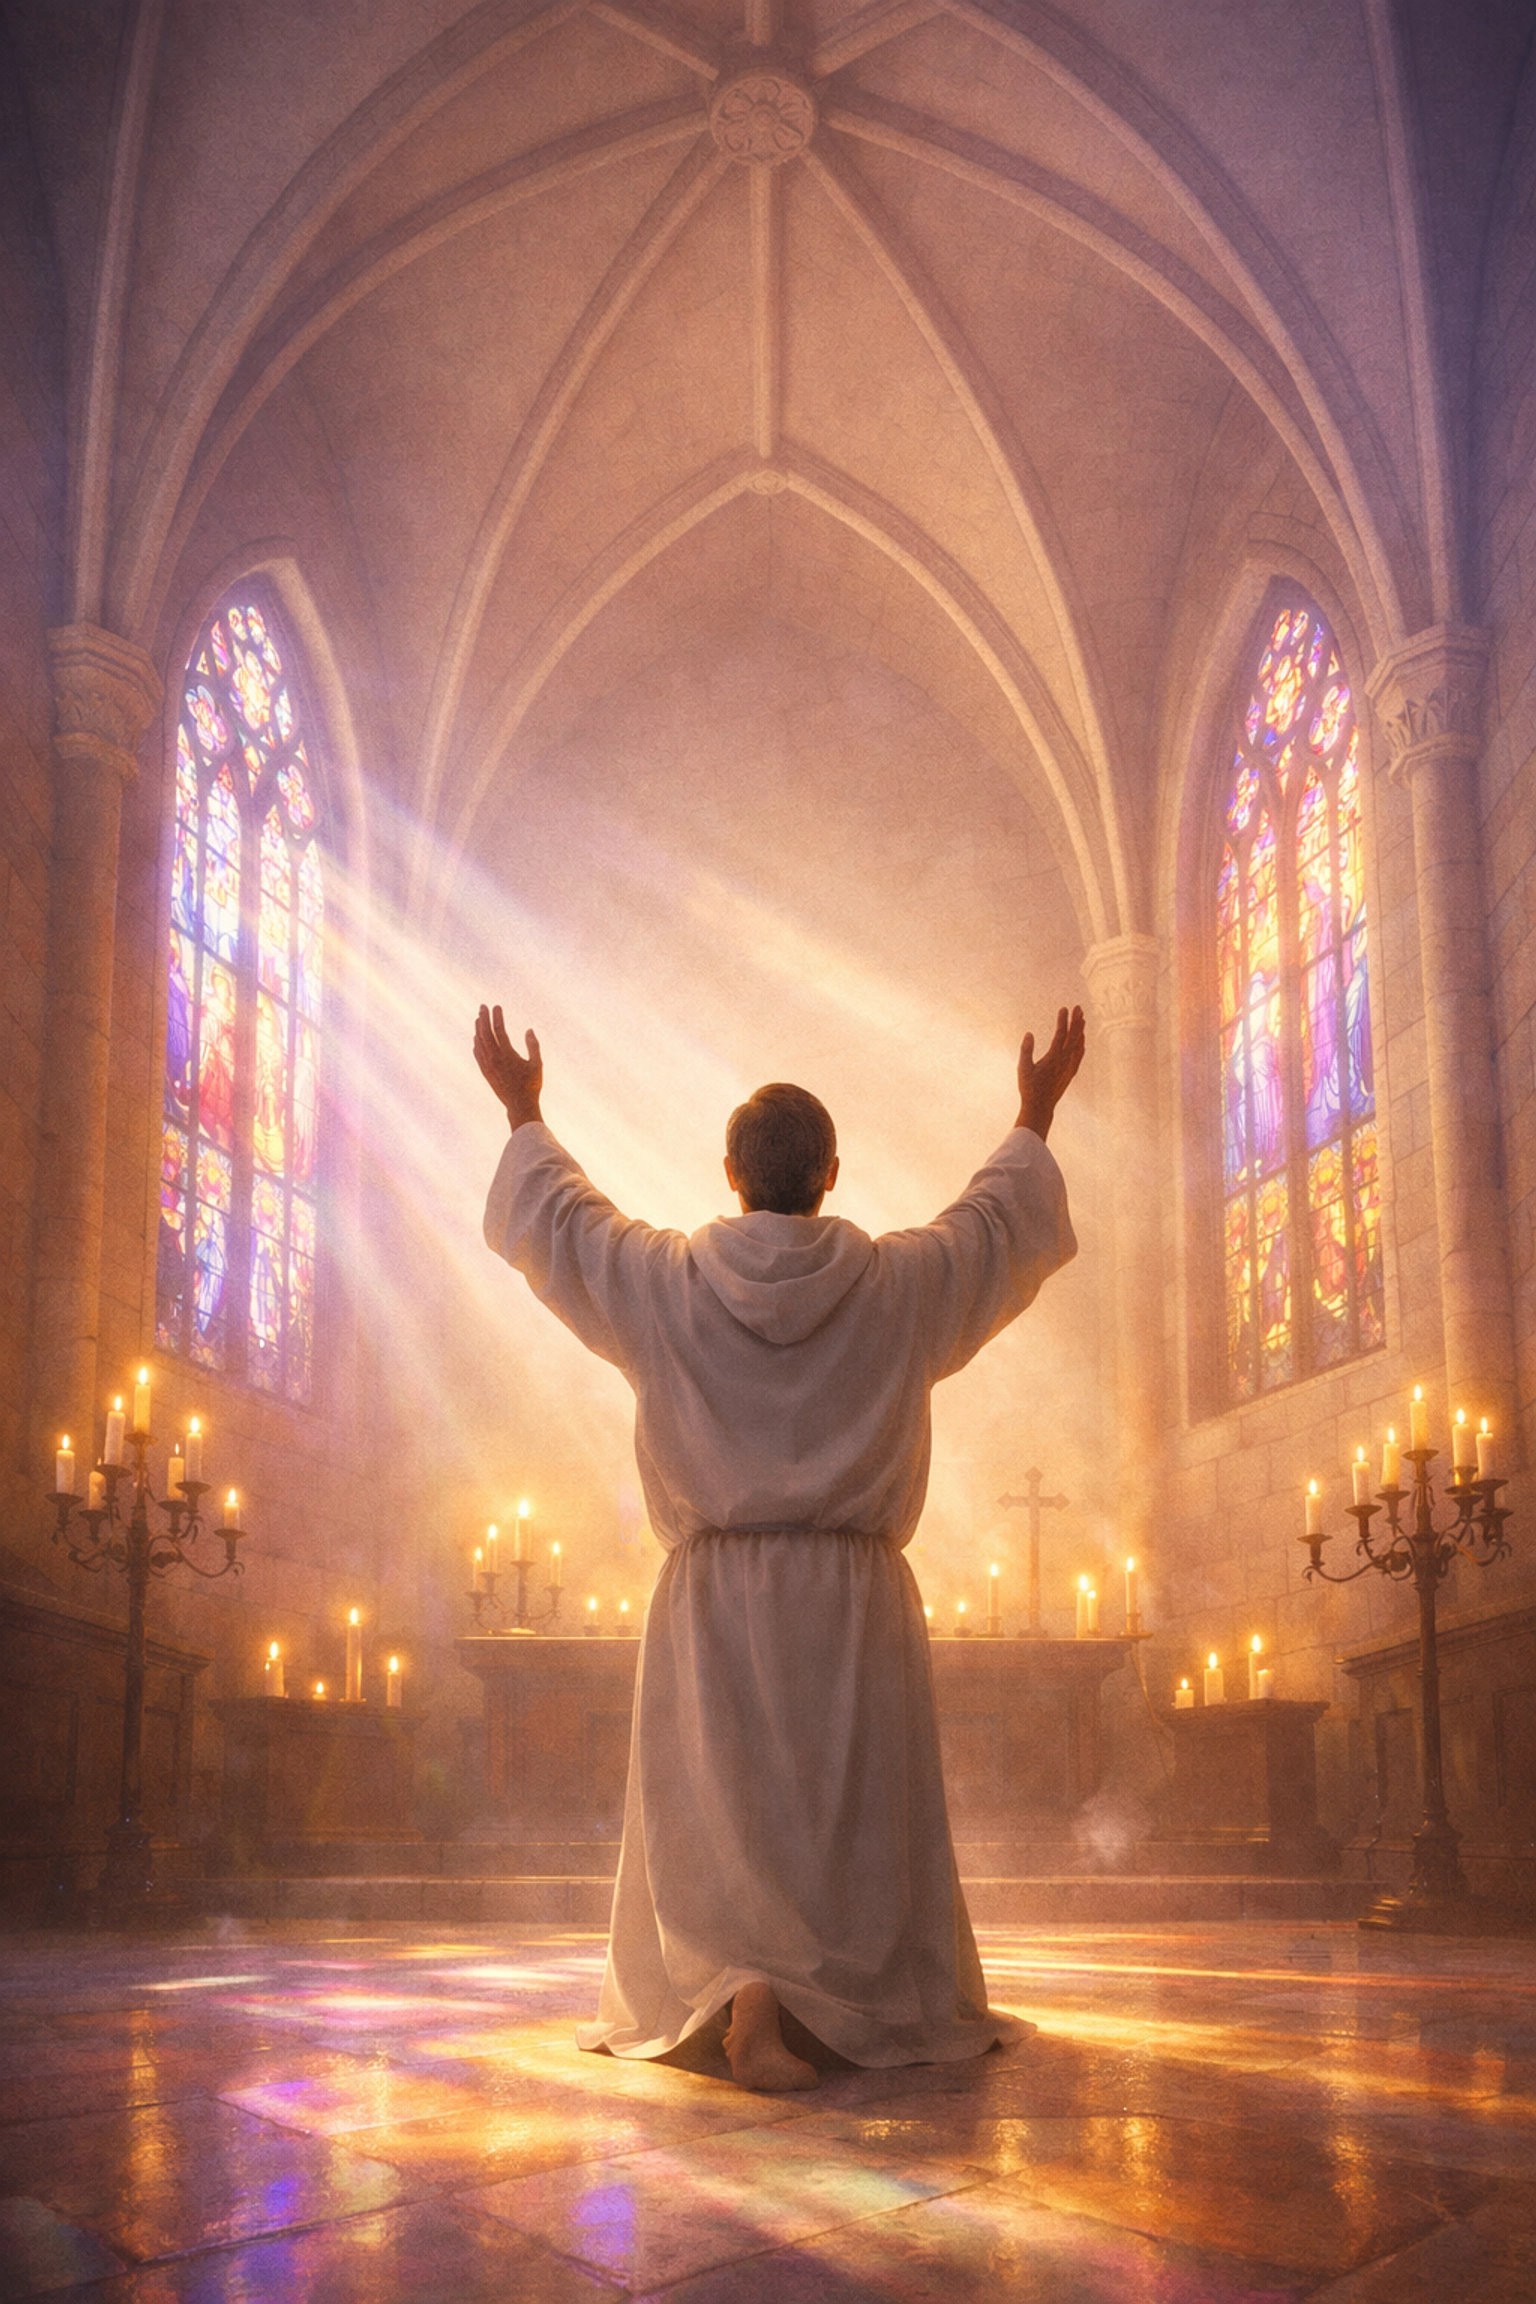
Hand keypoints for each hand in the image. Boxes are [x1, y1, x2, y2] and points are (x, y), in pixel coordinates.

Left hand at [474, 1006, 542, 1129]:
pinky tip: (476, 1038)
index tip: (497, 1007)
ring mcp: (488, 1066)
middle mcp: (494, 1059)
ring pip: (479, 1043)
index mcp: (507, 1055)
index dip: (497, 1017)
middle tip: (482, 1006)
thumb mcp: (537, 1064)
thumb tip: (529, 1030)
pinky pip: (477, 1054)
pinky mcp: (485, 1072)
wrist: (519, 1105)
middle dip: (483, 1018)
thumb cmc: (531, 1085)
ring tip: (478, 1018)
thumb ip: (533, 1046)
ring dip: (478, 1029)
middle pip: (485, 1033)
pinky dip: (476, 1044)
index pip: (499, 1030)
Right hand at [1016, 1006, 1084, 1141]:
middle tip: (1079, 1007)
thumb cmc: (1029, 1088)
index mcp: (1053, 1058)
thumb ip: (1026, 1050)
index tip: (1064, 1008)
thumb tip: (1029, 1033)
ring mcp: (1069, 1067)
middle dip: (1076, 1021)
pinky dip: (1081, 1044)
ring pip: (1078, 1045)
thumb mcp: (1023, 1069)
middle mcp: (1065, 1061)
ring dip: (1080, 1031)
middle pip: (1074, 1037)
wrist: (1040, 1107)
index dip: (1063, 1020)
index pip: (1061, 1034)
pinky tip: (1082, 1040)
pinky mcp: (1071, 1073)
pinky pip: (1079, 1055)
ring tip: (1082, 1019)